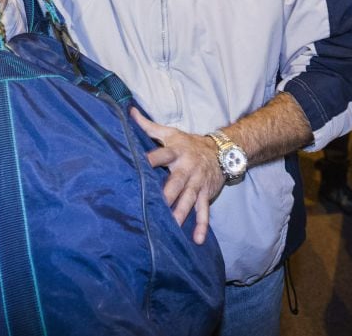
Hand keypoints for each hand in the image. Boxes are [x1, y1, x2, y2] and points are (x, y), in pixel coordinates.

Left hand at [131, 107, 224, 244]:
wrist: (221, 151)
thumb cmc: (189, 143)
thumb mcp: (170, 133)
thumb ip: (148, 126)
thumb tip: (129, 111)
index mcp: (176, 152)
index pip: (161, 155)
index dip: (151, 159)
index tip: (138, 165)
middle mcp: (187, 168)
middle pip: (176, 182)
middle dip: (167, 194)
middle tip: (156, 206)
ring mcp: (198, 183)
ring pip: (189, 199)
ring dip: (181, 213)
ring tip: (173, 226)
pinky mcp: (206, 194)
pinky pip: (204, 211)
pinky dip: (202, 225)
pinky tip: (197, 240)